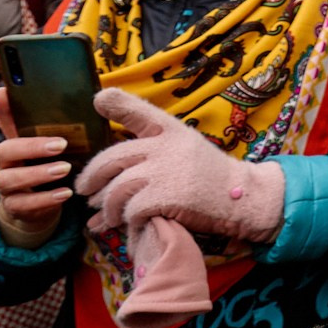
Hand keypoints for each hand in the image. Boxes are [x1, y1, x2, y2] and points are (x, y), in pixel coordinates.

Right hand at [0, 86, 73, 248]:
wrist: (36, 208)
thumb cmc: (43, 169)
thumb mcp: (47, 147)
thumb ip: (50, 127)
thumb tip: (62, 96)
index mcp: (14, 145)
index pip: (4, 124)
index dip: (3, 109)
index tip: (4, 92)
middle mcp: (5, 164)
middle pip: (4, 152)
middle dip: (30, 147)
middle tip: (60, 145)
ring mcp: (7, 188)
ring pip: (9, 180)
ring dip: (38, 174)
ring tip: (64, 169)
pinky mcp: (16, 208)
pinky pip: (24, 205)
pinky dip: (45, 199)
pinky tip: (64, 193)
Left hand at [77, 89, 286, 243]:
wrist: (241, 197)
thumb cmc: (210, 176)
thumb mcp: (186, 149)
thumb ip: (151, 153)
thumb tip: (105, 176)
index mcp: (171, 130)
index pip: (139, 111)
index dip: (117, 104)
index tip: (99, 101)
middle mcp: (165, 146)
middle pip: (111, 159)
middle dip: (92, 177)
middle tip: (86, 192)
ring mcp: (164, 171)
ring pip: (116, 190)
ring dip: (107, 208)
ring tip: (107, 217)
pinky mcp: (164, 197)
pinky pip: (130, 210)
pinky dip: (127, 222)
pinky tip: (128, 227)